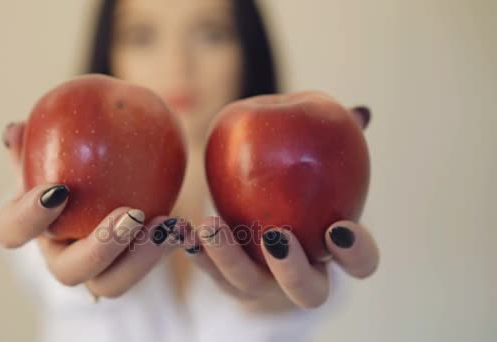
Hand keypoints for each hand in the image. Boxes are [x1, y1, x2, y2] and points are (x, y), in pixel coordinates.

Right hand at [0, 122, 184, 297]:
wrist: (109, 176)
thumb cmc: (74, 158)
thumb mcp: (54, 146)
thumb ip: (36, 140)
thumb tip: (11, 130)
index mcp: (32, 227)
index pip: (11, 232)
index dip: (28, 218)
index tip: (59, 190)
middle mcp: (60, 255)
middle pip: (68, 272)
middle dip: (100, 248)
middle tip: (132, 214)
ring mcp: (97, 270)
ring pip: (112, 284)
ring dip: (141, 257)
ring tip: (168, 225)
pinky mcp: (130, 269)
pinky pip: (146, 268)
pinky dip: (167, 247)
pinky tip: (185, 226)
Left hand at [182, 106, 377, 310]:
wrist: (264, 218)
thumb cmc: (302, 184)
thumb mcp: (322, 162)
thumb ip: (339, 141)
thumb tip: (361, 112)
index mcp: (333, 252)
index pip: (360, 263)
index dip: (356, 251)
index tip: (339, 228)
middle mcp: (303, 277)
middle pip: (309, 292)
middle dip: (293, 269)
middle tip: (275, 236)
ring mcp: (265, 284)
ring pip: (250, 285)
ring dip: (230, 258)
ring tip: (210, 224)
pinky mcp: (230, 281)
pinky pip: (212, 274)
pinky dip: (197, 253)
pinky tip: (181, 230)